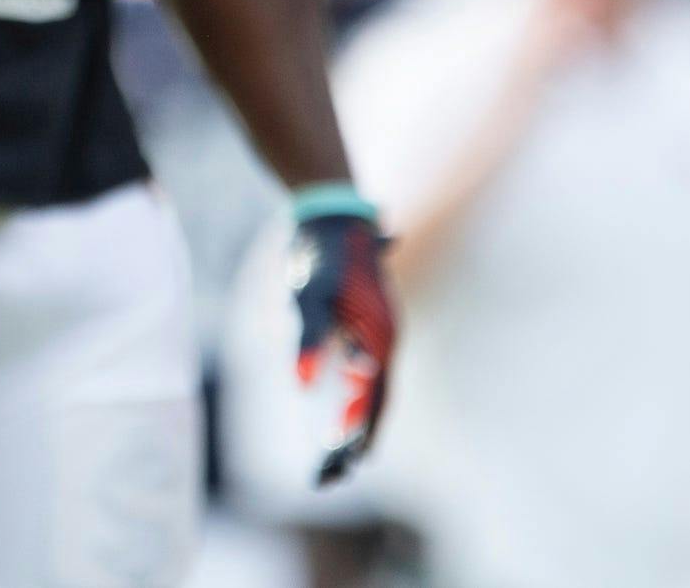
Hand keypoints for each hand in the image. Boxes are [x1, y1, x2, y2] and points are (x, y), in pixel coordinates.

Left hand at [290, 210, 395, 485]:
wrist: (334, 213)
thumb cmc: (321, 255)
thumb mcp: (310, 298)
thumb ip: (309, 341)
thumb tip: (303, 386)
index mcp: (380, 336)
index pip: (375, 399)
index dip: (360, 434)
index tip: (344, 466)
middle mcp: (387, 339)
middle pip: (378, 400)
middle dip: (358, 439)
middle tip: (331, 475)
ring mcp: (381, 332)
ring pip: (375, 389)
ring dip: (358, 423)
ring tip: (336, 458)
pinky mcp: (370, 325)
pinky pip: (368, 373)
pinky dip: (357, 398)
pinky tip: (342, 412)